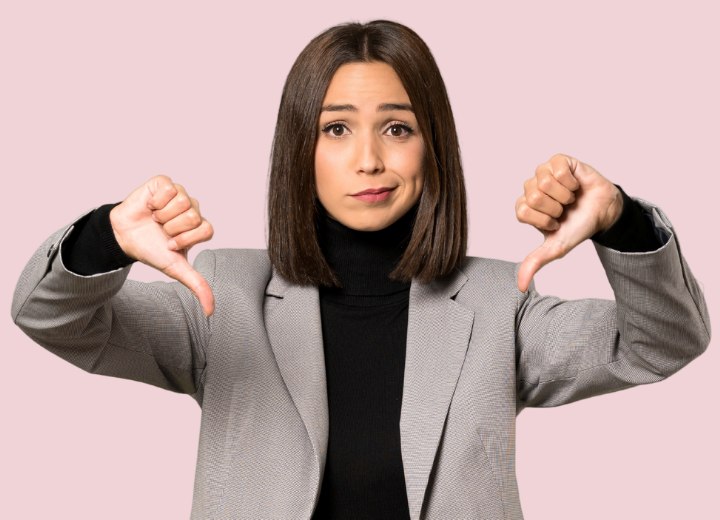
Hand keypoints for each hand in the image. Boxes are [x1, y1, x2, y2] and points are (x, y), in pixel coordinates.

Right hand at [110, 175, 214, 315]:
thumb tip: (211, 312)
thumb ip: (197, 285)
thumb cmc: (152, 250)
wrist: (124, 237)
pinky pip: (169, 188)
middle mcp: (193, 209)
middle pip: (194, 215)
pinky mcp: (165, 183)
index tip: (171, 244)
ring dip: (162, 215)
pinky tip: (150, 207)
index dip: (186, 239)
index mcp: (199, 227)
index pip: (207, 229)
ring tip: (155, 220)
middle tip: (162, 231)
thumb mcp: (175, 269)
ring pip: (182, 201)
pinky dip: (155, 202)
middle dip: (172, 228)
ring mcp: (180, 194)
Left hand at [515, 153, 622, 292]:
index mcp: (526, 208)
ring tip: (571, 199)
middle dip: (555, 207)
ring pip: (543, 181)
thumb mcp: (556, 248)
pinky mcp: (558, 161)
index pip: (522, 211)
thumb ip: (535, 262)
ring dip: (563, 194)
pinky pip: (556, 168)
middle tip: (565, 210)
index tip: (556, 222)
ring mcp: (543, 173)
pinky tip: (575, 185)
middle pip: (533, 196)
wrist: (604, 213)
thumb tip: (520, 286)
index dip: (543, 219)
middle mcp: (531, 189)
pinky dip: (570, 181)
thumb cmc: (578, 227)